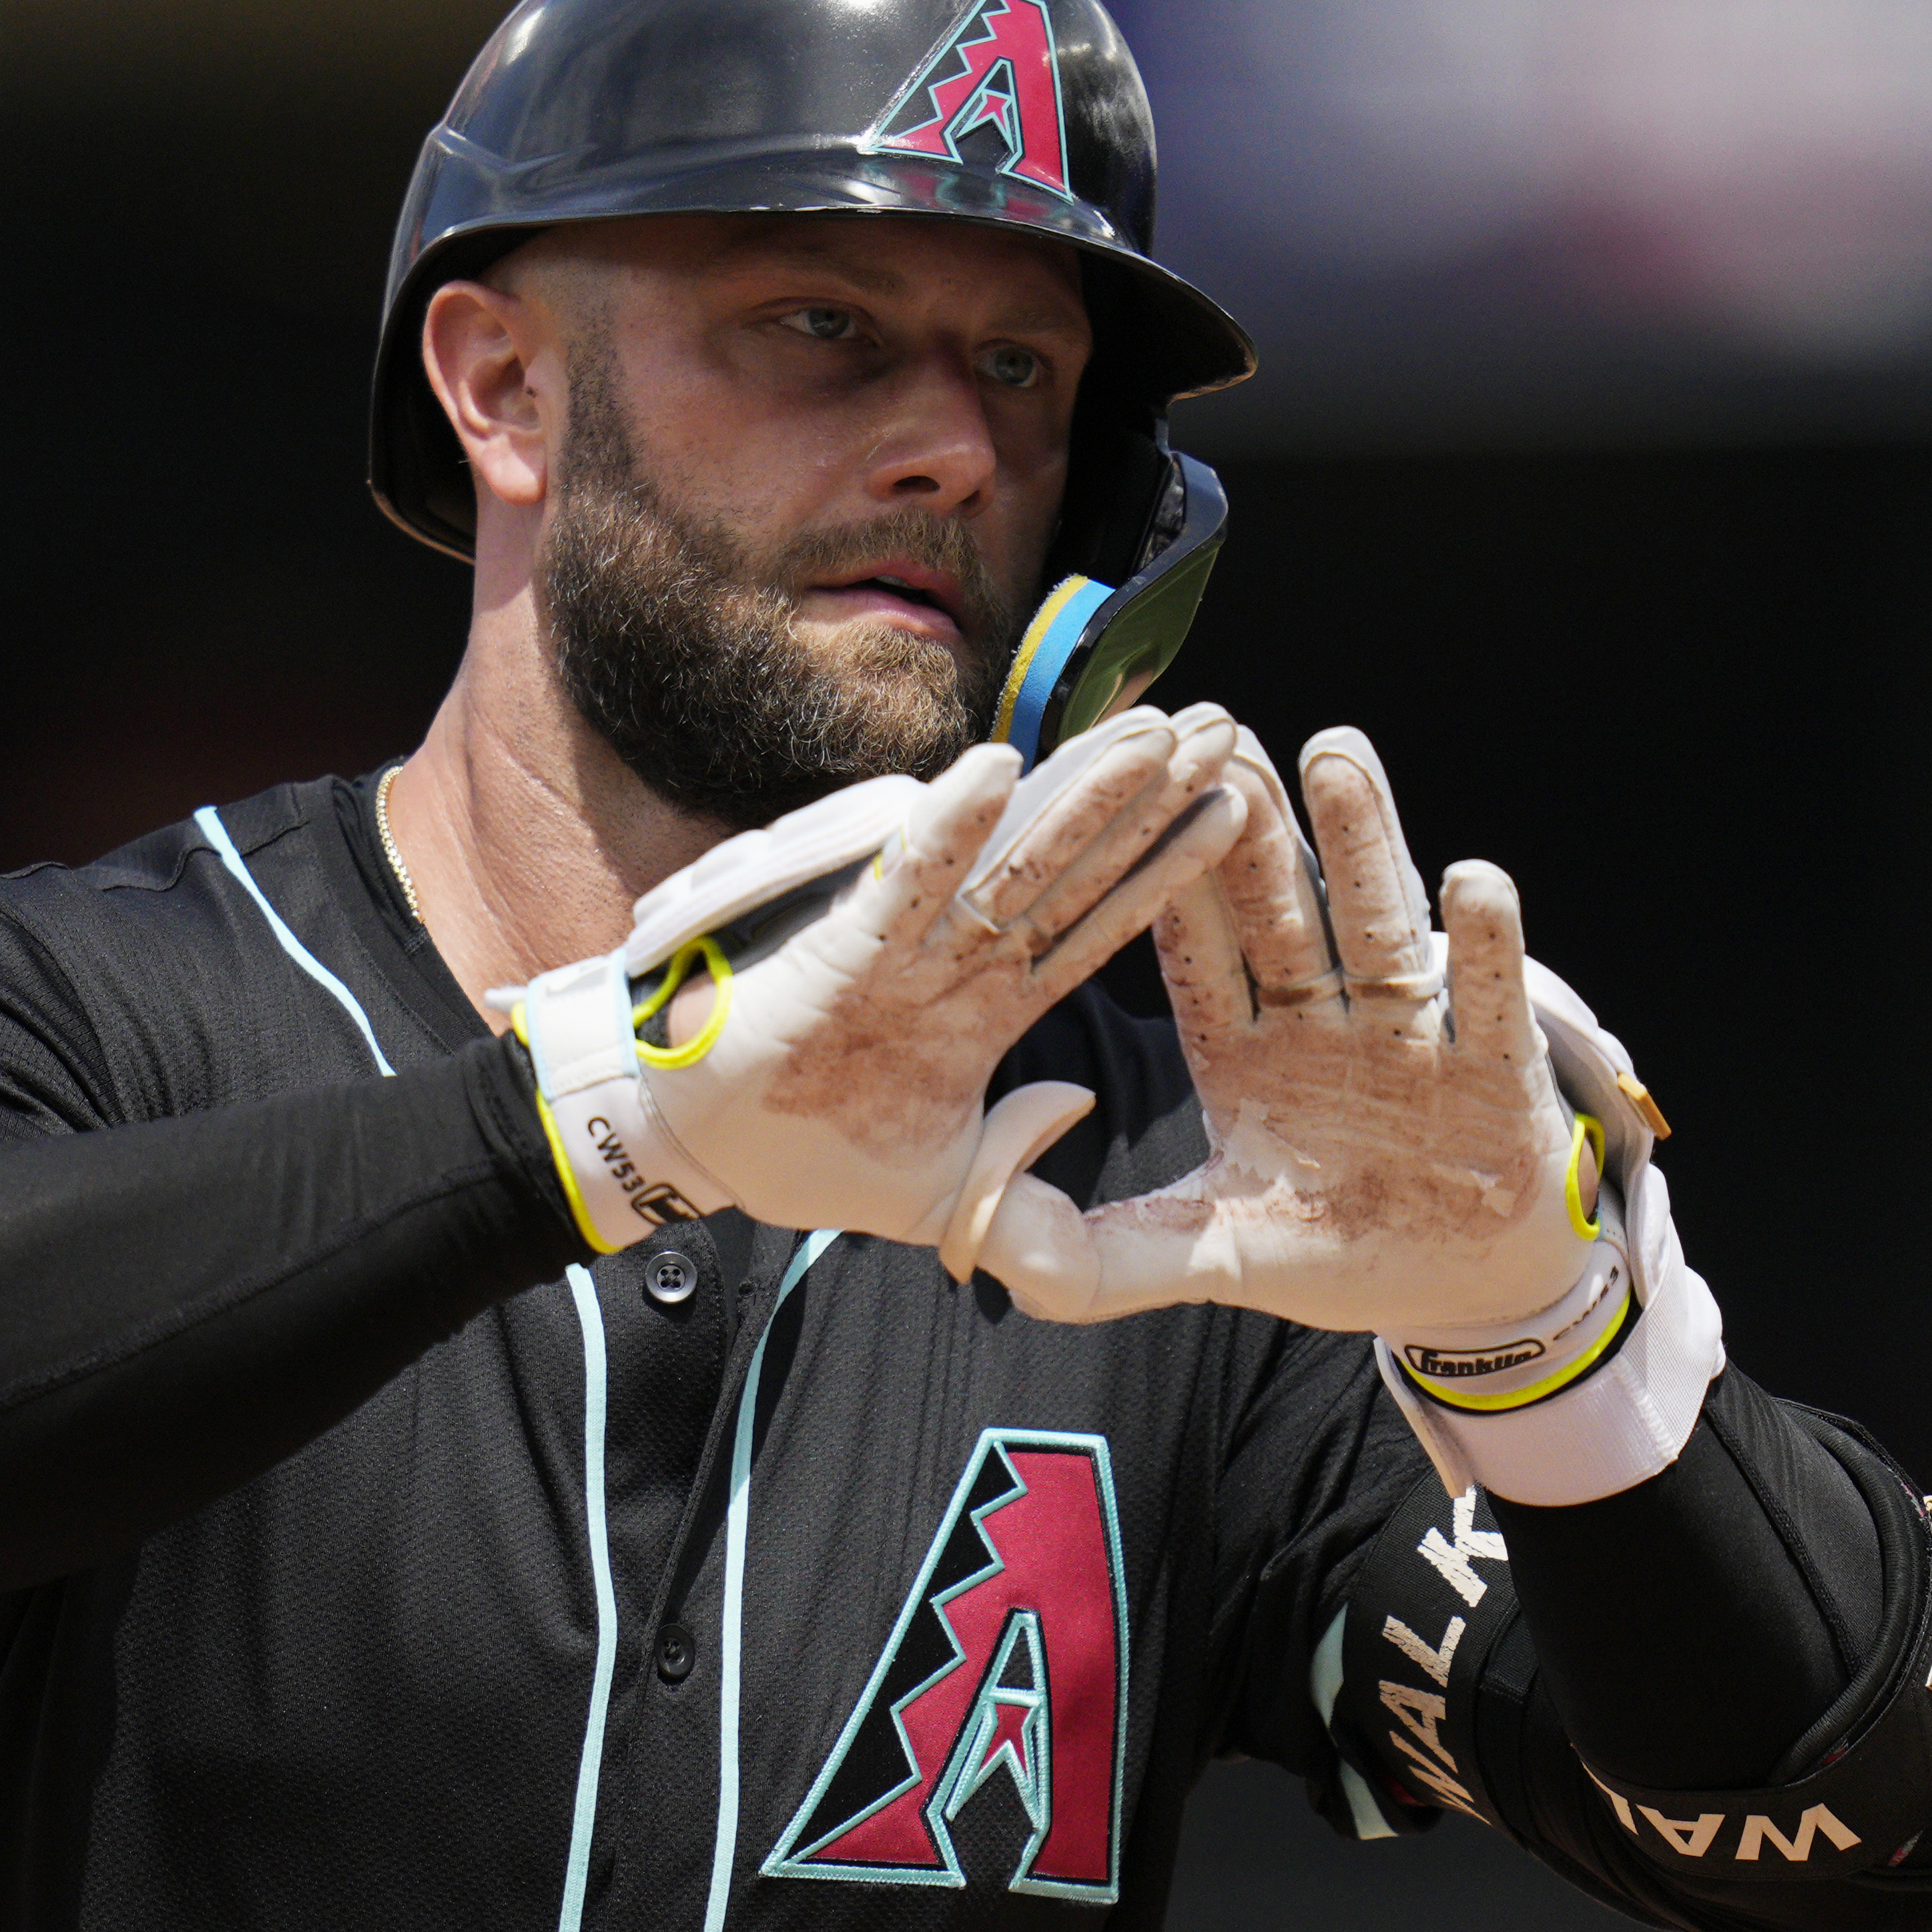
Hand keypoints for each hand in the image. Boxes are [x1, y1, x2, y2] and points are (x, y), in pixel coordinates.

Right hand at [508, 703, 1247, 1251]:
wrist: (692, 1156)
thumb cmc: (803, 1157)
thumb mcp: (937, 1204)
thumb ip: (1013, 1197)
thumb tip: (1074, 1123)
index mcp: (985, 1008)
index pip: (1099, 925)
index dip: (1168, 869)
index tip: (1239, 810)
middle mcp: (956, 962)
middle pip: (1076, 868)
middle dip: (1151, 800)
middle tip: (1225, 726)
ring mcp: (904, 950)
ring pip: (1012, 861)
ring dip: (1082, 797)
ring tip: (1155, 733)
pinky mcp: (840, 950)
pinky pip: (903, 882)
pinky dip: (946, 830)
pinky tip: (998, 769)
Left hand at [960, 726, 1633, 1404]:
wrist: (1466, 1285)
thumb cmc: (1336, 1251)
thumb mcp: (1214, 1258)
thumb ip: (1108, 1260)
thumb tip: (998, 1257)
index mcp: (1246, 1049)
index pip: (1194, 951)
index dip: (1163, 878)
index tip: (1124, 800)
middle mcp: (1324, 1019)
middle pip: (1280, 908)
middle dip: (1250, 826)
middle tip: (1220, 734)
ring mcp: (1410, 1032)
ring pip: (1376, 920)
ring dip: (1359, 839)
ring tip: (1331, 752)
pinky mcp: (1495, 1065)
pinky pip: (1485, 994)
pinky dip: (1481, 941)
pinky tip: (1472, 876)